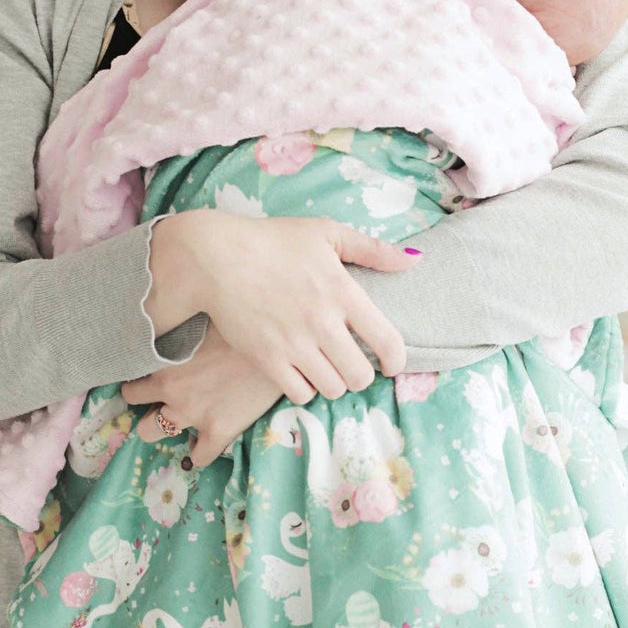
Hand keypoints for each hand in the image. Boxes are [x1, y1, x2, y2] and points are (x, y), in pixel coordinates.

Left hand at [120, 323, 286, 469]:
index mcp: (164, 364)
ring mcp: (193, 415)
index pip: (132, 383)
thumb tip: (170, 313)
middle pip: (136, 409)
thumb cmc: (242, 326)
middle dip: (147, 409)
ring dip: (162, 428)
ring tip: (179, 420)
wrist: (278, 349)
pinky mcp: (219, 432)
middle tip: (164, 402)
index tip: (153, 381)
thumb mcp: (201, 318)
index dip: (142, 383)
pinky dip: (200, 452)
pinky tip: (206, 443)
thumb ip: (179, 328)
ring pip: (151, 433)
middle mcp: (171, 393)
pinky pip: (200, 456)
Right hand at [146, 210, 420, 403]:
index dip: (397, 361)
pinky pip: (300, 394)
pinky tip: (301, 373)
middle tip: (352, 364)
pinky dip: (305, 389)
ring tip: (326, 368)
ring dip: (334, 383)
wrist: (213, 257)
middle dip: (362, 374)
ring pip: (333, 389)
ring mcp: (294, 344)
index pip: (388, 341)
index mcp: (343, 292)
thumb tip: (414, 260)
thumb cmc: (271, 240)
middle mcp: (323, 323)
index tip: (392, 364)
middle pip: (361, 376)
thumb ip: (372, 249)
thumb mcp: (325, 233)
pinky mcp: (267, 359)